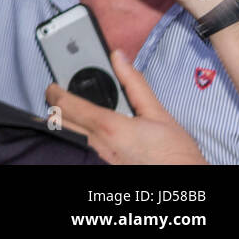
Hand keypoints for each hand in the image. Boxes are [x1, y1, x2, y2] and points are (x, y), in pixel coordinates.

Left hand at [46, 50, 205, 163]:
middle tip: (62, 93)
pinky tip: (89, 126)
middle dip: (57, 105)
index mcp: (110, 127)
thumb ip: (134, 83)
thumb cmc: (176, 153)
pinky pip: (81, 146)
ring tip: (76, 107)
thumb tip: (118, 58)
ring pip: (69, 135)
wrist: (184, 181)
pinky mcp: (104, 165)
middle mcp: (99, 144)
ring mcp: (99, 157)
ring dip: (67, 119)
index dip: (56, 92)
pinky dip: (78, 133)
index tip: (53, 85)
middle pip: (61, 121)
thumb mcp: (159, 113)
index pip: (68, 106)